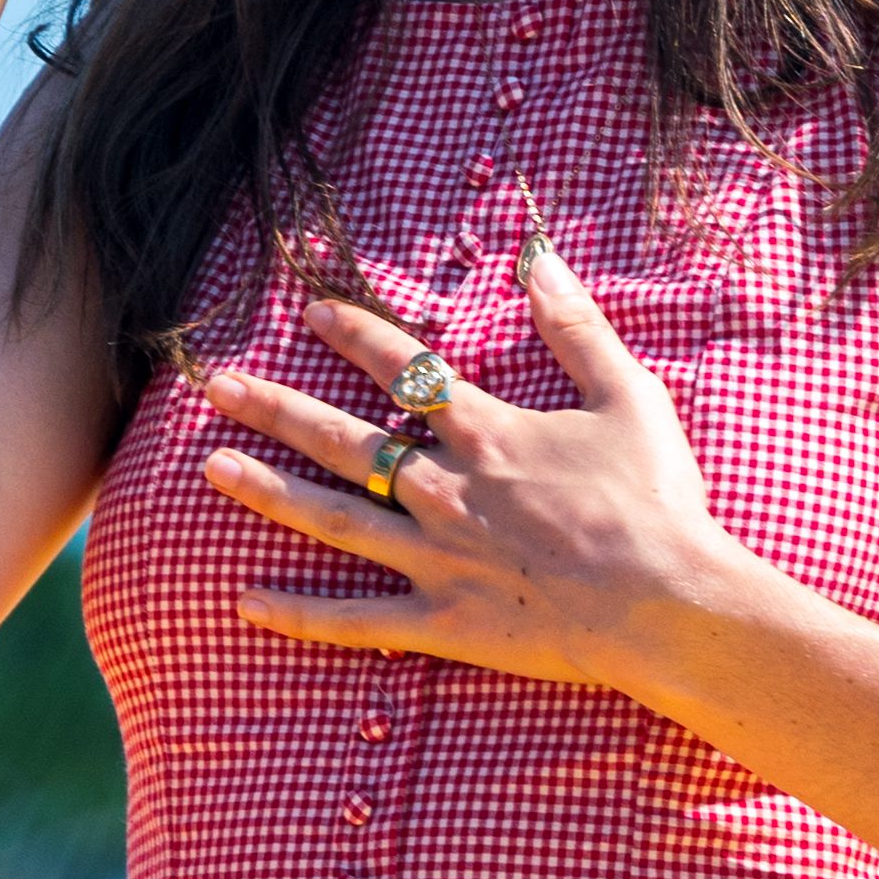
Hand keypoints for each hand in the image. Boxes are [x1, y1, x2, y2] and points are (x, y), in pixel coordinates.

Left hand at [199, 250, 750, 701]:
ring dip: (268, 491)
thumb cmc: (655, 501)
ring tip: (211, 467)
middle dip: (277, 407)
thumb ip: (577, 327)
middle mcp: (445, 489)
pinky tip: (247, 600)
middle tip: (218, 384)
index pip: (404, 371)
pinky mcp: (443, 619)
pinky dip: (300, 614)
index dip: (356, 334)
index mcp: (486, 433)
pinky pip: (357, 619)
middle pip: (344, 440)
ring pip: (333, 518)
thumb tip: (538, 258)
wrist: (668, 604)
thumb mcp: (627, 396)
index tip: (310, 311)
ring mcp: (437, 556)